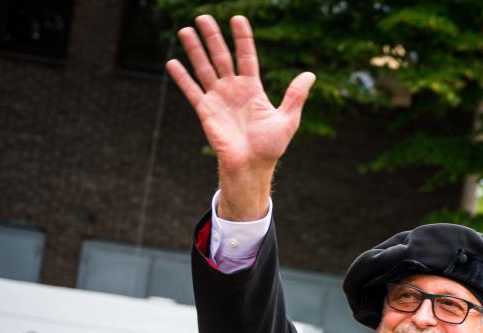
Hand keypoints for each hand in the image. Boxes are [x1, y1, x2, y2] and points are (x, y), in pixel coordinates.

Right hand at [167, 15, 315, 220]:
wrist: (252, 166)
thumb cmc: (270, 146)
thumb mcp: (287, 119)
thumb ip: (295, 96)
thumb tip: (310, 75)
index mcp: (253, 88)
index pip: (247, 56)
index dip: (242, 38)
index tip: (238, 18)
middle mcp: (233, 89)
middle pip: (221, 56)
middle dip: (213, 37)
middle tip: (204, 16)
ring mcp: (218, 98)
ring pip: (204, 68)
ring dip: (195, 50)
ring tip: (186, 30)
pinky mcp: (205, 111)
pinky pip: (192, 91)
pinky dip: (182, 78)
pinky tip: (172, 62)